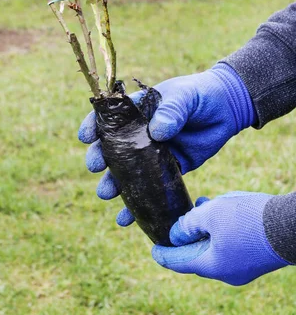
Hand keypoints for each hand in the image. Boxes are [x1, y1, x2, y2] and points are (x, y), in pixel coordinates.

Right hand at [78, 63, 255, 226]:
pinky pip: (150, 190)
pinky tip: (127, 220)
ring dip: (113, 184)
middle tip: (97, 167)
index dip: (94, 127)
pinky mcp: (168, 171)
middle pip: (112, 148)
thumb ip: (172, 110)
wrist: (228, 109)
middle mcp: (139, 133)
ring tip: (106, 194)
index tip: (87, 138)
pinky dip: (139, 205)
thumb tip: (157, 132)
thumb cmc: (202, 94)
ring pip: (127, 172)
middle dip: (100, 158)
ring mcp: (152, 154)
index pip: (109, 117)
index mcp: (137, 110)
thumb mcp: (186, 96)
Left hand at [152, 192, 288, 285]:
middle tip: (176, 223)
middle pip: (197, 256)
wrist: (292, 225)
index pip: (179, 263)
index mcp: (213, 266)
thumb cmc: (248, 219)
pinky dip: (220, 231)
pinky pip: (231, 246)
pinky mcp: (256, 259)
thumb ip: (188, 224)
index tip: (153, 250)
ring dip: (205, 230)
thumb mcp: (211, 214)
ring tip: (199, 207)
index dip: (164, 255)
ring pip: (215, 248)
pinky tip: (221, 212)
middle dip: (186, 238)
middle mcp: (228, 273)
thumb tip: (176, 234)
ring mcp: (244, 268)